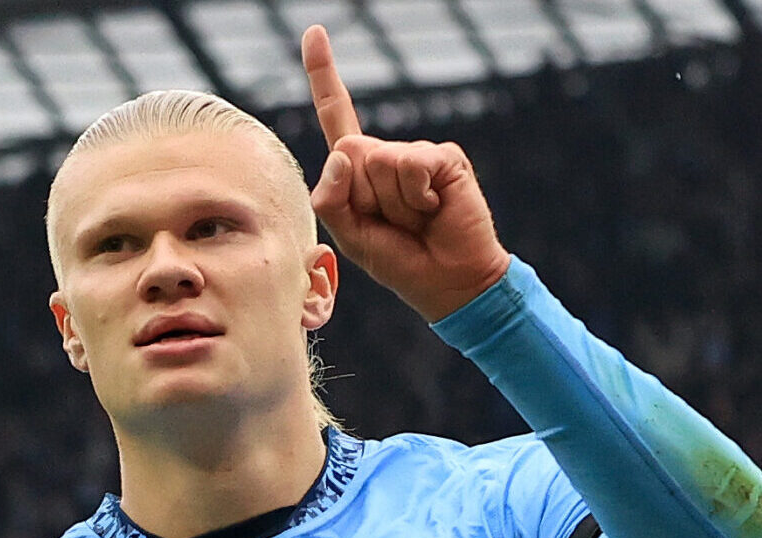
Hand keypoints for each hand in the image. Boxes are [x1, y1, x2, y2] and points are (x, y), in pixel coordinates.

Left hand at [303, 25, 510, 322]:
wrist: (448, 281)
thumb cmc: (398, 259)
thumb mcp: (349, 236)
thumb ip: (331, 199)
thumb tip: (342, 152)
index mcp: (359, 170)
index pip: (337, 114)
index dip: (323, 74)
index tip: (314, 32)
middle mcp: (386, 154)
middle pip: (348, 150)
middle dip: (362, 195)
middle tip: (391, 221)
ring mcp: (416, 154)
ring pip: (378, 160)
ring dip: (392, 202)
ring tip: (415, 219)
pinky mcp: (443, 157)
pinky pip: (411, 165)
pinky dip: (416, 196)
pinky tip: (434, 209)